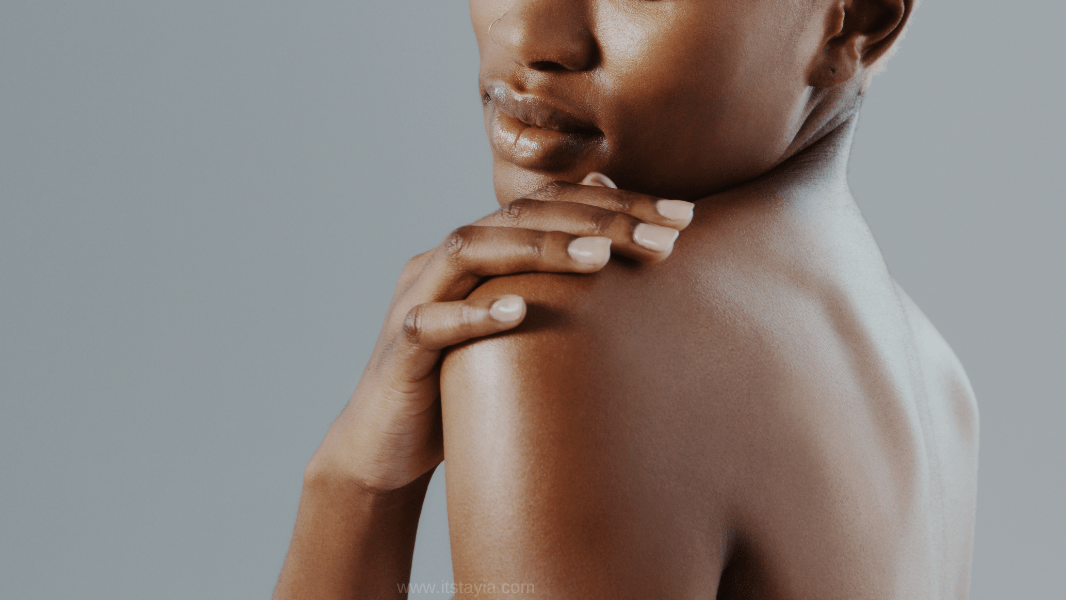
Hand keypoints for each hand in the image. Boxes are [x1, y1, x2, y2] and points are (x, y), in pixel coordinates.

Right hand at [307, 173, 694, 492]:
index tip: (684, 217)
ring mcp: (417, 299)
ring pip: (470, 251)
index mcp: (479, 250)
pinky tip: (516, 311)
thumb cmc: (462, 384)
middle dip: (595, 220)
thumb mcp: (515, 329)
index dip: (617, 203)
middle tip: (664, 238)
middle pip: (519, 217)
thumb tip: (608, 241)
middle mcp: (444, 261)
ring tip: (599, 257)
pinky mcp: (399, 350)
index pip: (550, 206)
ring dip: (536, 250)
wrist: (386, 445)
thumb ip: (550, 286)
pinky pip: (430, 323)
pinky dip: (472, 314)